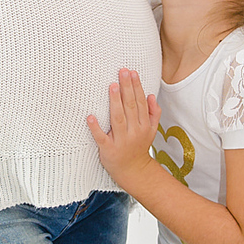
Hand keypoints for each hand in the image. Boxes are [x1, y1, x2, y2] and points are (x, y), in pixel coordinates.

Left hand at [88, 68, 159, 188]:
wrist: (133, 171)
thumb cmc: (139, 147)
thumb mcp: (152, 131)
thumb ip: (154, 113)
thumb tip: (151, 95)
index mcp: (144, 126)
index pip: (140, 103)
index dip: (136, 87)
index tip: (132, 72)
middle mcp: (134, 131)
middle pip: (130, 107)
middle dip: (127, 88)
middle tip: (122, 72)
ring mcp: (121, 140)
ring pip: (118, 118)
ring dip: (115, 101)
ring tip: (112, 86)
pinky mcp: (108, 149)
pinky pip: (101, 137)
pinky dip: (95, 128)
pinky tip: (90, 116)